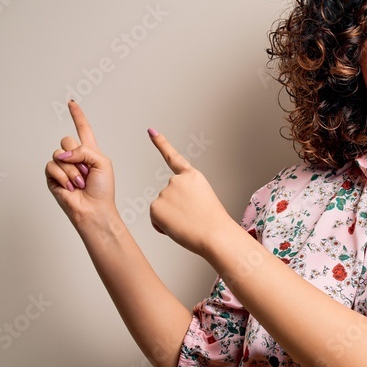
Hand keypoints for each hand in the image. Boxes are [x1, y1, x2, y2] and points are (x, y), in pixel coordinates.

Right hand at [45, 100, 117, 227]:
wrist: (94, 209)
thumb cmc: (102, 189)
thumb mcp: (102, 162)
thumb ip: (84, 150)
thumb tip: (63, 154)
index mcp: (89, 151)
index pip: (82, 129)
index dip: (77, 115)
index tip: (71, 102)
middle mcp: (74, 157)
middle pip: (67, 140)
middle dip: (78, 157)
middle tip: (86, 173)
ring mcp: (62, 166)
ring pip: (59, 154)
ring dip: (72, 170)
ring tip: (80, 183)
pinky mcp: (52, 177)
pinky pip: (52, 166)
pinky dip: (63, 177)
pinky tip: (70, 187)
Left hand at [147, 128, 228, 255]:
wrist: (215, 234)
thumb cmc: (214, 223)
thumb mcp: (204, 200)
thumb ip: (186, 196)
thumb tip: (170, 208)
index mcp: (192, 177)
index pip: (173, 158)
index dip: (161, 144)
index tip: (151, 131)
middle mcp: (176, 180)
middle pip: (168, 196)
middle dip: (176, 209)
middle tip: (193, 217)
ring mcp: (165, 192)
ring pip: (162, 209)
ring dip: (171, 219)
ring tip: (189, 223)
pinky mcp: (155, 206)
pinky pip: (156, 220)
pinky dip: (163, 227)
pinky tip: (178, 227)